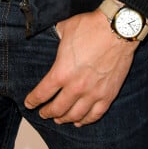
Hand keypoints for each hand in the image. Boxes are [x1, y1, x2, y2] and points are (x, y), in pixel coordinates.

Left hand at [24, 10, 137, 126]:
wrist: (118, 29)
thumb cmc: (91, 27)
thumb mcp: (65, 29)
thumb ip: (56, 36)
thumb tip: (51, 35)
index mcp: (62, 72)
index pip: (42, 93)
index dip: (33, 101)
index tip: (29, 104)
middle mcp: (76, 87)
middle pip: (57, 108)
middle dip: (47, 112)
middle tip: (43, 113)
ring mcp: (93, 93)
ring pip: (75, 115)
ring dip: (65, 119)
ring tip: (59, 119)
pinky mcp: (108, 95)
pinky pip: (95, 115)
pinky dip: (86, 121)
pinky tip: (80, 121)